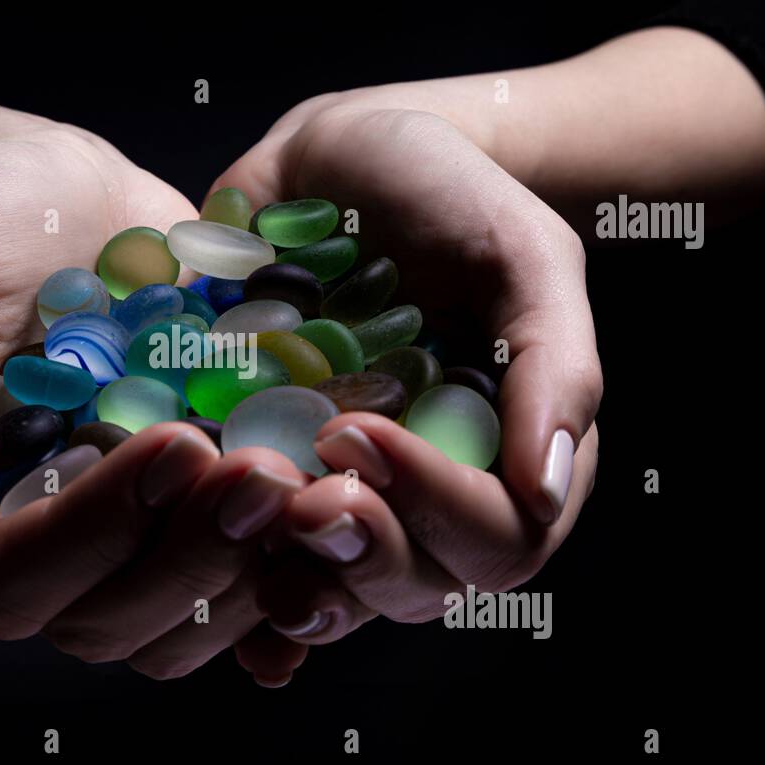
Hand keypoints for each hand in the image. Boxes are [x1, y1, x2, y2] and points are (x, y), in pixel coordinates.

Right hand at [0, 114, 307, 678]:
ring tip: (303, 478)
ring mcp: (114, 540)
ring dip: (248, 572)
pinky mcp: (182, 515)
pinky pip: (236, 590)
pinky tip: (332, 531)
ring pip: (178, 628)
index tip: (171, 442)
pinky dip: (288, 578)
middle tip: (263, 469)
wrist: (49, 192)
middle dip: (188, 556)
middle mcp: (27, 548)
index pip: (3, 582)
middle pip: (103, 623)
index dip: (91, 533)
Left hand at [213, 103, 601, 656]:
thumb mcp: (522, 255)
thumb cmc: (449, 199)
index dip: (436, 508)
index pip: (498, 538)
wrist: (342, 161)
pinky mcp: (272, 480)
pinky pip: (260, 562)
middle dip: (360, 551)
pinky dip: (238, 591)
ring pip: (336, 590)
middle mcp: (429, 495)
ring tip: (238, 526)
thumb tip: (547, 490)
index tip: (360, 433)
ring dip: (294, 581)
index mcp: (509, 456)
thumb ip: (554, 364)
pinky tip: (211, 602)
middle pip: (414, 586)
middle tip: (300, 494)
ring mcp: (347, 494)